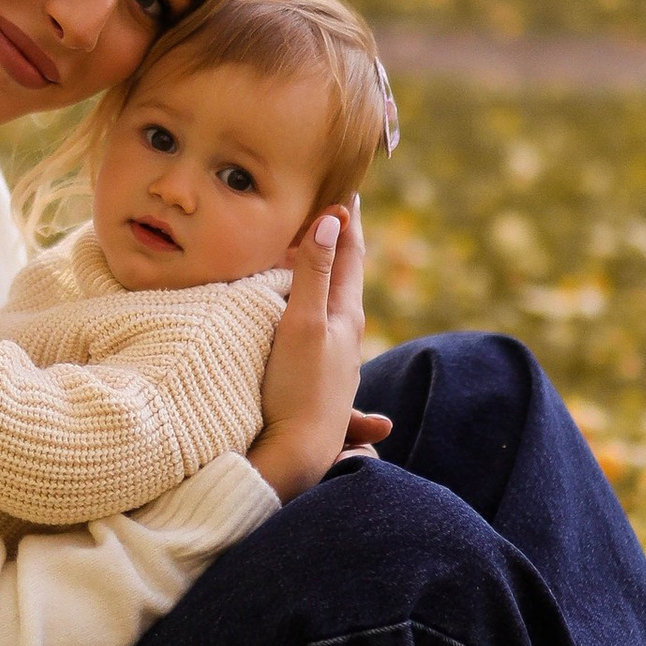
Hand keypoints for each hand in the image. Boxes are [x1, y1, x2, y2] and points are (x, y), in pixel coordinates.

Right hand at [249, 205, 382, 499]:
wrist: (296, 456)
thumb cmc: (297, 389)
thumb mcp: (302, 324)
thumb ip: (314, 274)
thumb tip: (330, 221)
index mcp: (346, 317)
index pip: (349, 256)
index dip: (346, 222)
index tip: (347, 189)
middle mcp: (346, 338)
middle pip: (347, 280)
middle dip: (342, 246)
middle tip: (339, 213)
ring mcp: (335, 363)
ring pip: (336, 310)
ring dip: (330, 281)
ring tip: (324, 259)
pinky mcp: (319, 385)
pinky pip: (323, 338)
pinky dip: (319, 317)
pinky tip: (315, 325)